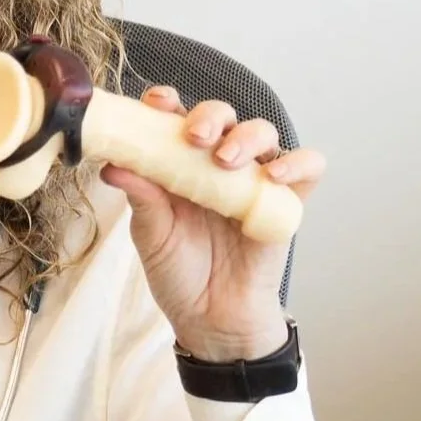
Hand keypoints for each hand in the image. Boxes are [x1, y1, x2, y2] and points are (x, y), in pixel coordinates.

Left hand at [99, 87, 323, 362]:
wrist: (211, 317)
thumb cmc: (178, 271)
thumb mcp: (151, 235)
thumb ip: (141, 198)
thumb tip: (113, 165)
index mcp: (180, 163)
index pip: (177, 119)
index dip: (168, 104)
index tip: (156, 104)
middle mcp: (218, 164)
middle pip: (222, 117)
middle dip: (209, 116)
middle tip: (195, 138)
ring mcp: (254, 180)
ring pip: (263, 133)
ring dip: (246, 136)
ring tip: (226, 160)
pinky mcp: (286, 202)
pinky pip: (306, 168)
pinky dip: (296, 163)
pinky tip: (273, 175)